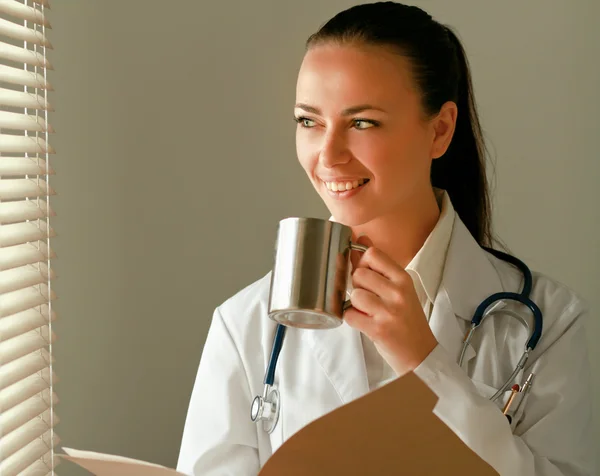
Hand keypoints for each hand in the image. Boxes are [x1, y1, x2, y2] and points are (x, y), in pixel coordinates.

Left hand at [343, 236, 437, 375]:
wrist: (420, 353)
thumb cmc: (407, 320)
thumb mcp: (399, 289)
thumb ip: (378, 266)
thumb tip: (361, 239)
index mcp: (403, 278)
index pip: (372, 254)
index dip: (362, 263)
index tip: (366, 275)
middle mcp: (397, 292)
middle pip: (359, 274)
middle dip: (357, 286)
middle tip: (367, 298)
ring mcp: (389, 311)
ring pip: (355, 294)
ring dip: (354, 304)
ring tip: (366, 312)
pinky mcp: (378, 329)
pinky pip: (350, 315)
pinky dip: (352, 319)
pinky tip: (363, 322)